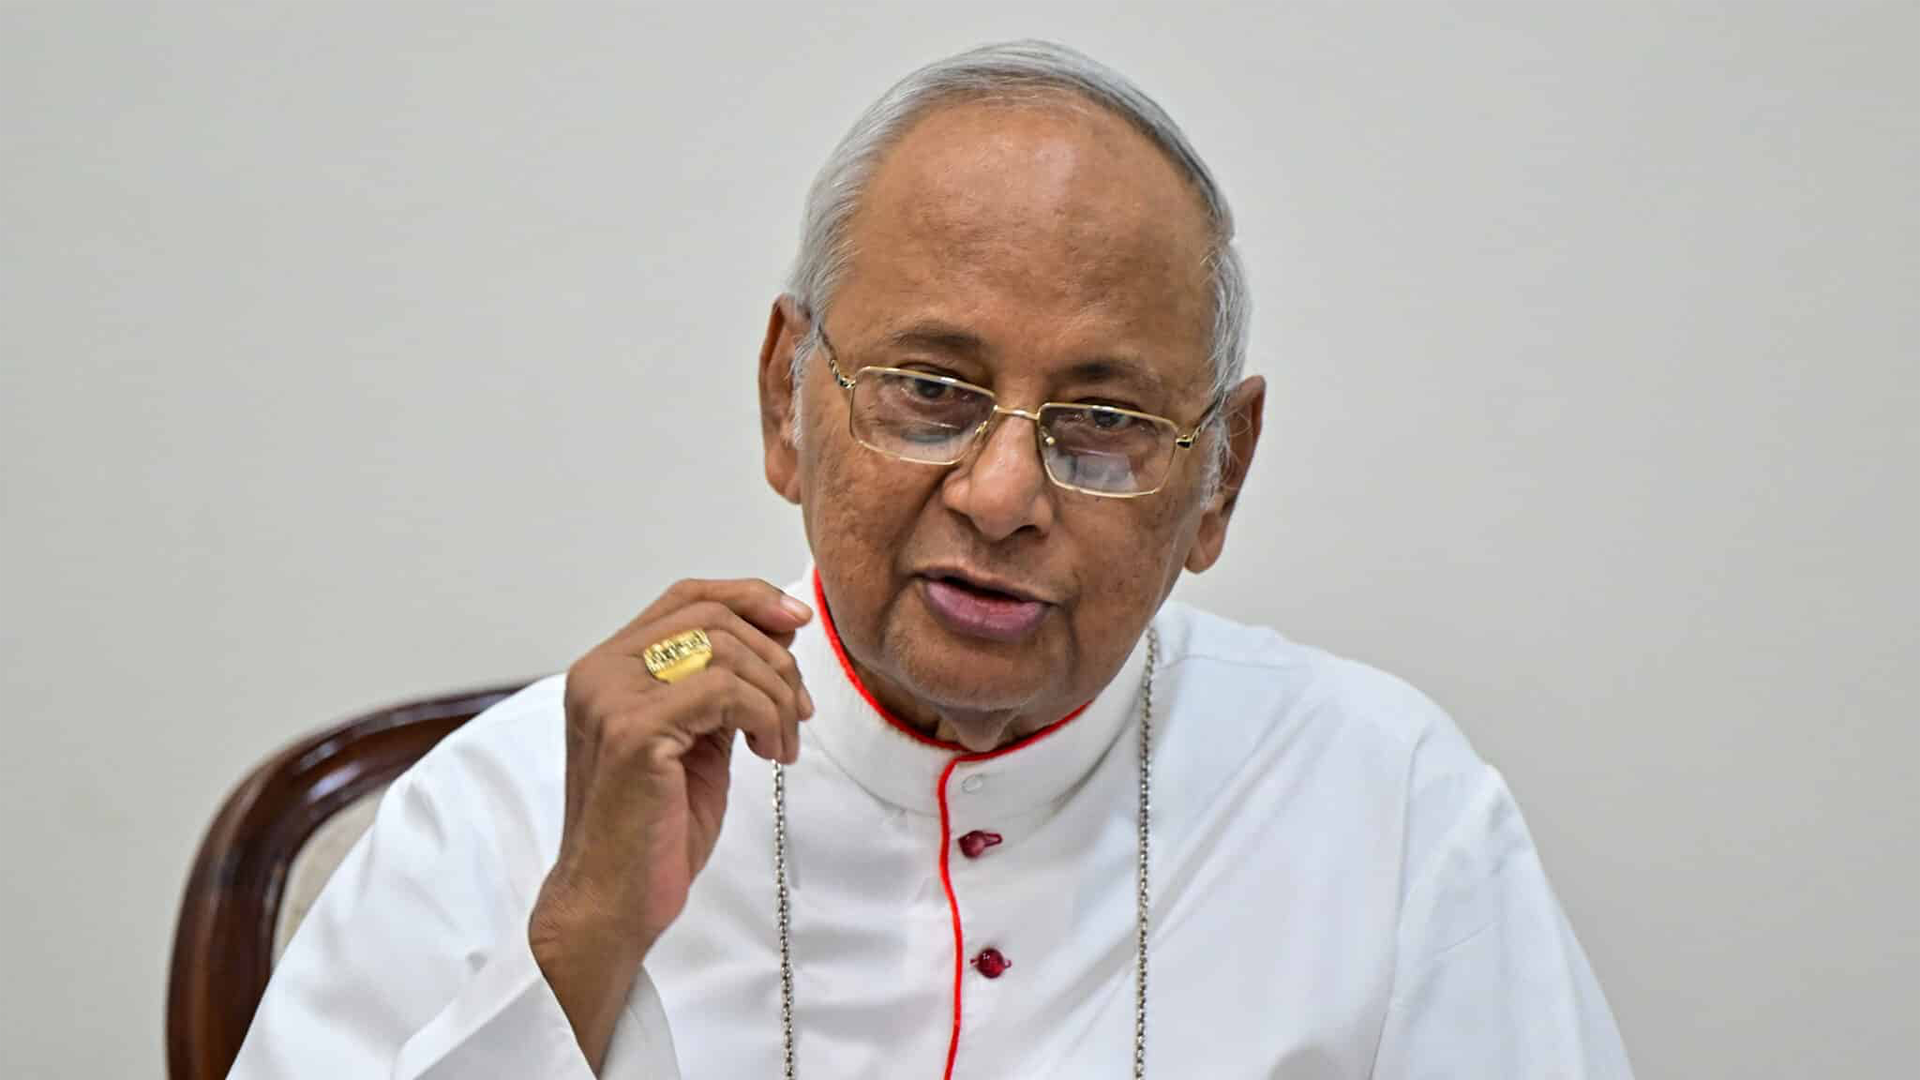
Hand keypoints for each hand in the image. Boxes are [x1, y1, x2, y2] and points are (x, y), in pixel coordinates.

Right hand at [529, 578, 813, 1070]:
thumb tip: (780, 631)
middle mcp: (599, 673)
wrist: (614, 904)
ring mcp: (610, 699)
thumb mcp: (699, 740)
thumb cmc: (656, 829)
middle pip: (712, 616)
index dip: (749, 596)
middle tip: (800, 712)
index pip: (687, 598)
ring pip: (725, 650)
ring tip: (783, 743)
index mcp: (607, 669)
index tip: (798, 621)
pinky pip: (726, 691)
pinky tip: (770, 753)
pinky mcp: (633, 732)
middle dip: (775, 658)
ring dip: (776, 695)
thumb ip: (724, 685)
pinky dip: (765, 717)